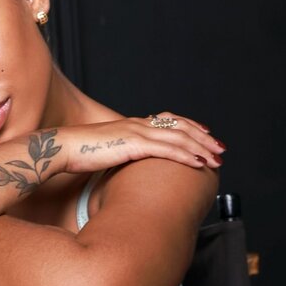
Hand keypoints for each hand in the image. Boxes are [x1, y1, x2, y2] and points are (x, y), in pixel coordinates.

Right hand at [58, 112, 225, 173]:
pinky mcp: (134, 145)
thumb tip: (127, 165)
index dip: (191, 127)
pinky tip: (198, 163)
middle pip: (181, 127)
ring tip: (216, 159)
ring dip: (201, 148)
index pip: (170, 121)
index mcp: (134, 125)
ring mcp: (138, 132)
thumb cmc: (79, 154)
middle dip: (204, 138)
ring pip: (179, 137)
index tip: (206, 136)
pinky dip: (186, 155)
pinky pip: (167, 149)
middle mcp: (140, 124)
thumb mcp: (106, 152)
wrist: (64, 148)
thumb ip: (121, 154)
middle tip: (221, 149)